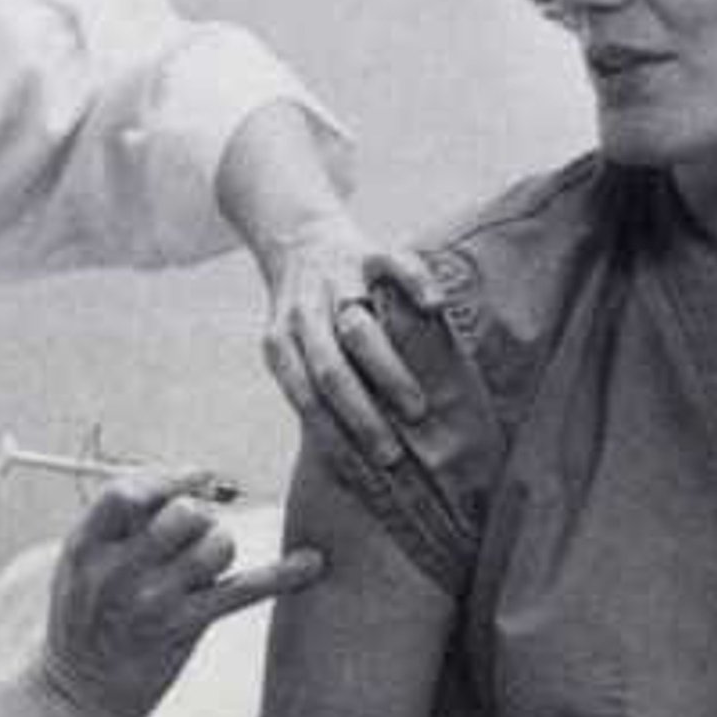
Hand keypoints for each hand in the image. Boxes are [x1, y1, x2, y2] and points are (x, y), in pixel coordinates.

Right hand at [28, 469, 322, 716]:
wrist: (80, 693)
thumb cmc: (86, 615)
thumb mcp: (80, 562)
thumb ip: (121, 521)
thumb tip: (188, 480)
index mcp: (86, 545)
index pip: (127, 492)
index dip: (166, 477)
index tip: (193, 478)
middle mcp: (119, 571)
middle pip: (182, 514)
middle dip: (198, 513)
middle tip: (191, 534)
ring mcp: (153, 602)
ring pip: (215, 544)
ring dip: (220, 544)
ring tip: (205, 563)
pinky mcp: (184, 627)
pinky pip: (242, 590)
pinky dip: (282, 574)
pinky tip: (312, 563)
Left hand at [256, 215, 441, 465]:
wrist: (298, 239)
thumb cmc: (309, 318)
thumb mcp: (294, 352)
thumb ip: (315, 393)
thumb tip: (355, 466)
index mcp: (281, 344)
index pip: (304, 401)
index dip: (333, 440)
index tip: (364, 477)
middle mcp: (304, 314)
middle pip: (329, 372)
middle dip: (361, 418)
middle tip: (392, 455)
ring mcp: (335, 282)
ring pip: (358, 328)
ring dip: (387, 370)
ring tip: (418, 409)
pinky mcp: (367, 251)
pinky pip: (393, 265)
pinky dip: (414, 284)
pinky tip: (434, 309)